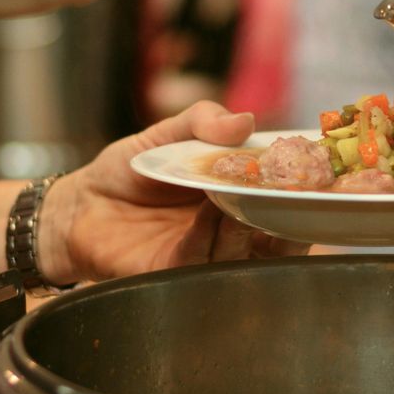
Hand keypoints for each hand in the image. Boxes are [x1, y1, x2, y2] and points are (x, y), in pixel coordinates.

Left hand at [38, 101, 309, 284]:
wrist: (78, 205)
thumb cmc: (127, 171)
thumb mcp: (165, 134)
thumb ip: (202, 122)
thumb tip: (245, 120)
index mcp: (237, 198)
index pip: (283, 202)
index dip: (302, 191)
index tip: (315, 173)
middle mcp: (229, 234)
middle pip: (276, 237)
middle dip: (287, 218)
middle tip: (287, 192)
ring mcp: (203, 257)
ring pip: (243, 253)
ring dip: (247, 226)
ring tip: (240, 197)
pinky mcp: (172, 274)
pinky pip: (200, 261)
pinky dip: (209, 237)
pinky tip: (210, 213)